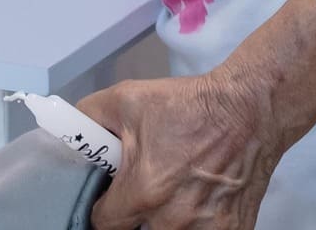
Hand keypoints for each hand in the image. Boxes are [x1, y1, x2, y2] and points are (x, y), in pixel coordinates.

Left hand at [78, 72, 285, 229]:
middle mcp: (173, 220)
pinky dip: (196, 225)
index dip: (103, 210)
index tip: (110, 199)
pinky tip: (198, 203)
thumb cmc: (189, 106)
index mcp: (144, 192)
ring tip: (172, 197)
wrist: (249, 111)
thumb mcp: (127, 99)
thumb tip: (66, 130)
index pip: (103, 225)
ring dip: (165, 222)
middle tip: (143, 194)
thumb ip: (88, 116)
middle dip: (136, 217)